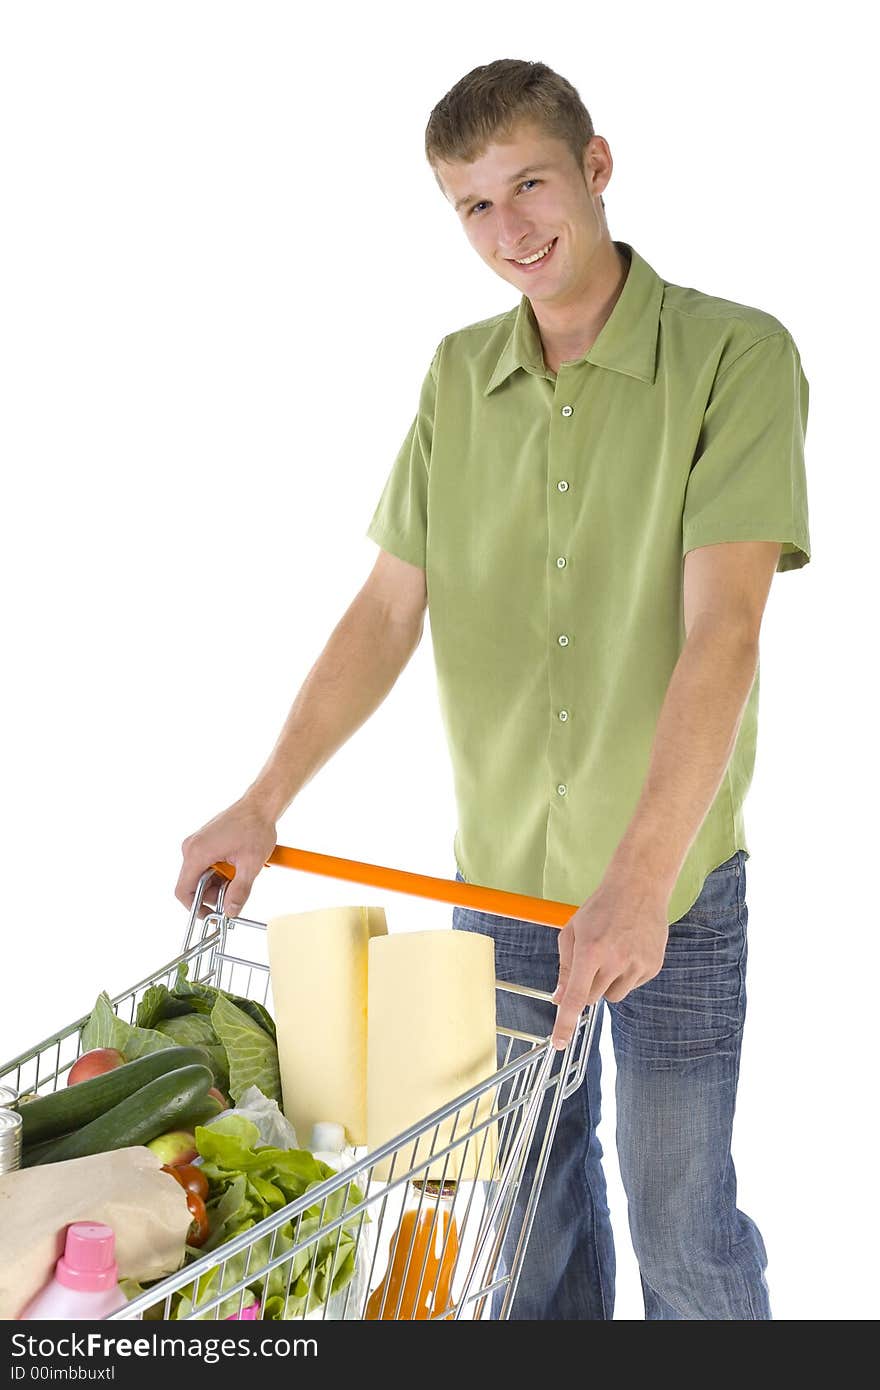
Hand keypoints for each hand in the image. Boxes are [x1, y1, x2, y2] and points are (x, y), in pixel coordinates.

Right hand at [175, 796, 277, 919]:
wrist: (260, 805)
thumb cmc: (255, 827)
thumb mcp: (250, 865)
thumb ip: (239, 891)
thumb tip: (232, 911)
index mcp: (197, 853)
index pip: (183, 890)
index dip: (195, 908)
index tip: (211, 915)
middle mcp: (191, 847)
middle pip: (193, 884)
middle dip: (212, 895)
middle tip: (233, 896)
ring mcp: (196, 843)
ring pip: (200, 875)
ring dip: (218, 883)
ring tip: (239, 878)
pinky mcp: (204, 841)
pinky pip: (205, 864)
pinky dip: (219, 872)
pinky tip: (236, 868)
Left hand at [550, 872, 669, 1048]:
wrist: (638, 889)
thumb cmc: (601, 909)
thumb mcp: (572, 933)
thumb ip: (565, 968)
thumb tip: (558, 999)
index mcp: (591, 951)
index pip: (576, 997)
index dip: (566, 1022)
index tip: (559, 1042)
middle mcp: (615, 961)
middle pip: (594, 998)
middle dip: (588, 985)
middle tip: (594, 960)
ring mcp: (637, 965)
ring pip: (613, 996)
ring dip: (608, 983)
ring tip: (613, 953)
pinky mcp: (653, 967)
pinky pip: (632, 986)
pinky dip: (626, 976)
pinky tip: (628, 951)